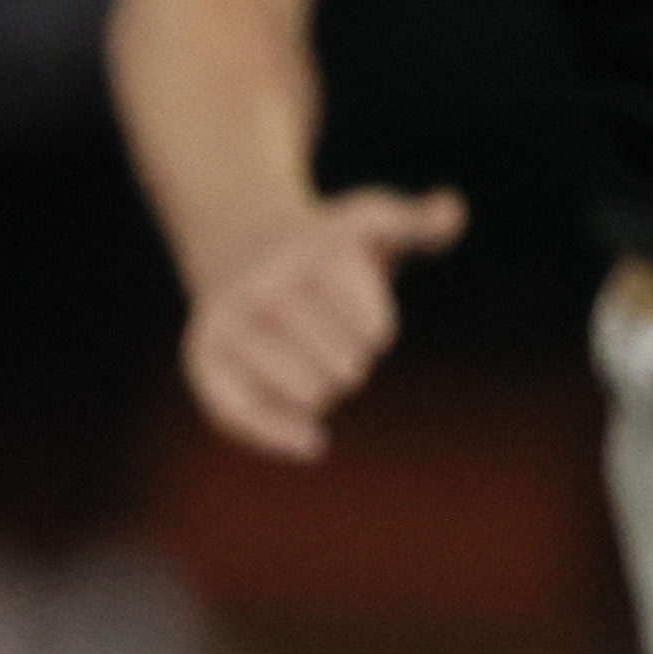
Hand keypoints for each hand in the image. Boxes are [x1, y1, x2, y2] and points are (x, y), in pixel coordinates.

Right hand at [183, 188, 463, 461]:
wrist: (237, 246)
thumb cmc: (323, 248)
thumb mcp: (368, 224)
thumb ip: (415, 223)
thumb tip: (450, 208)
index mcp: (306, 252)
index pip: (373, 331)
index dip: (373, 328)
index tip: (350, 303)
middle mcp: (261, 285)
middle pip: (346, 369)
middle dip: (348, 362)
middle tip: (323, 336)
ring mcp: (227, 321)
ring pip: (310, 394)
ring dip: (320, 392)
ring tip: (302, 361)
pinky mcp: (202, 355)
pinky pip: (238, 412)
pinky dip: (275, 435)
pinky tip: (314, 445)